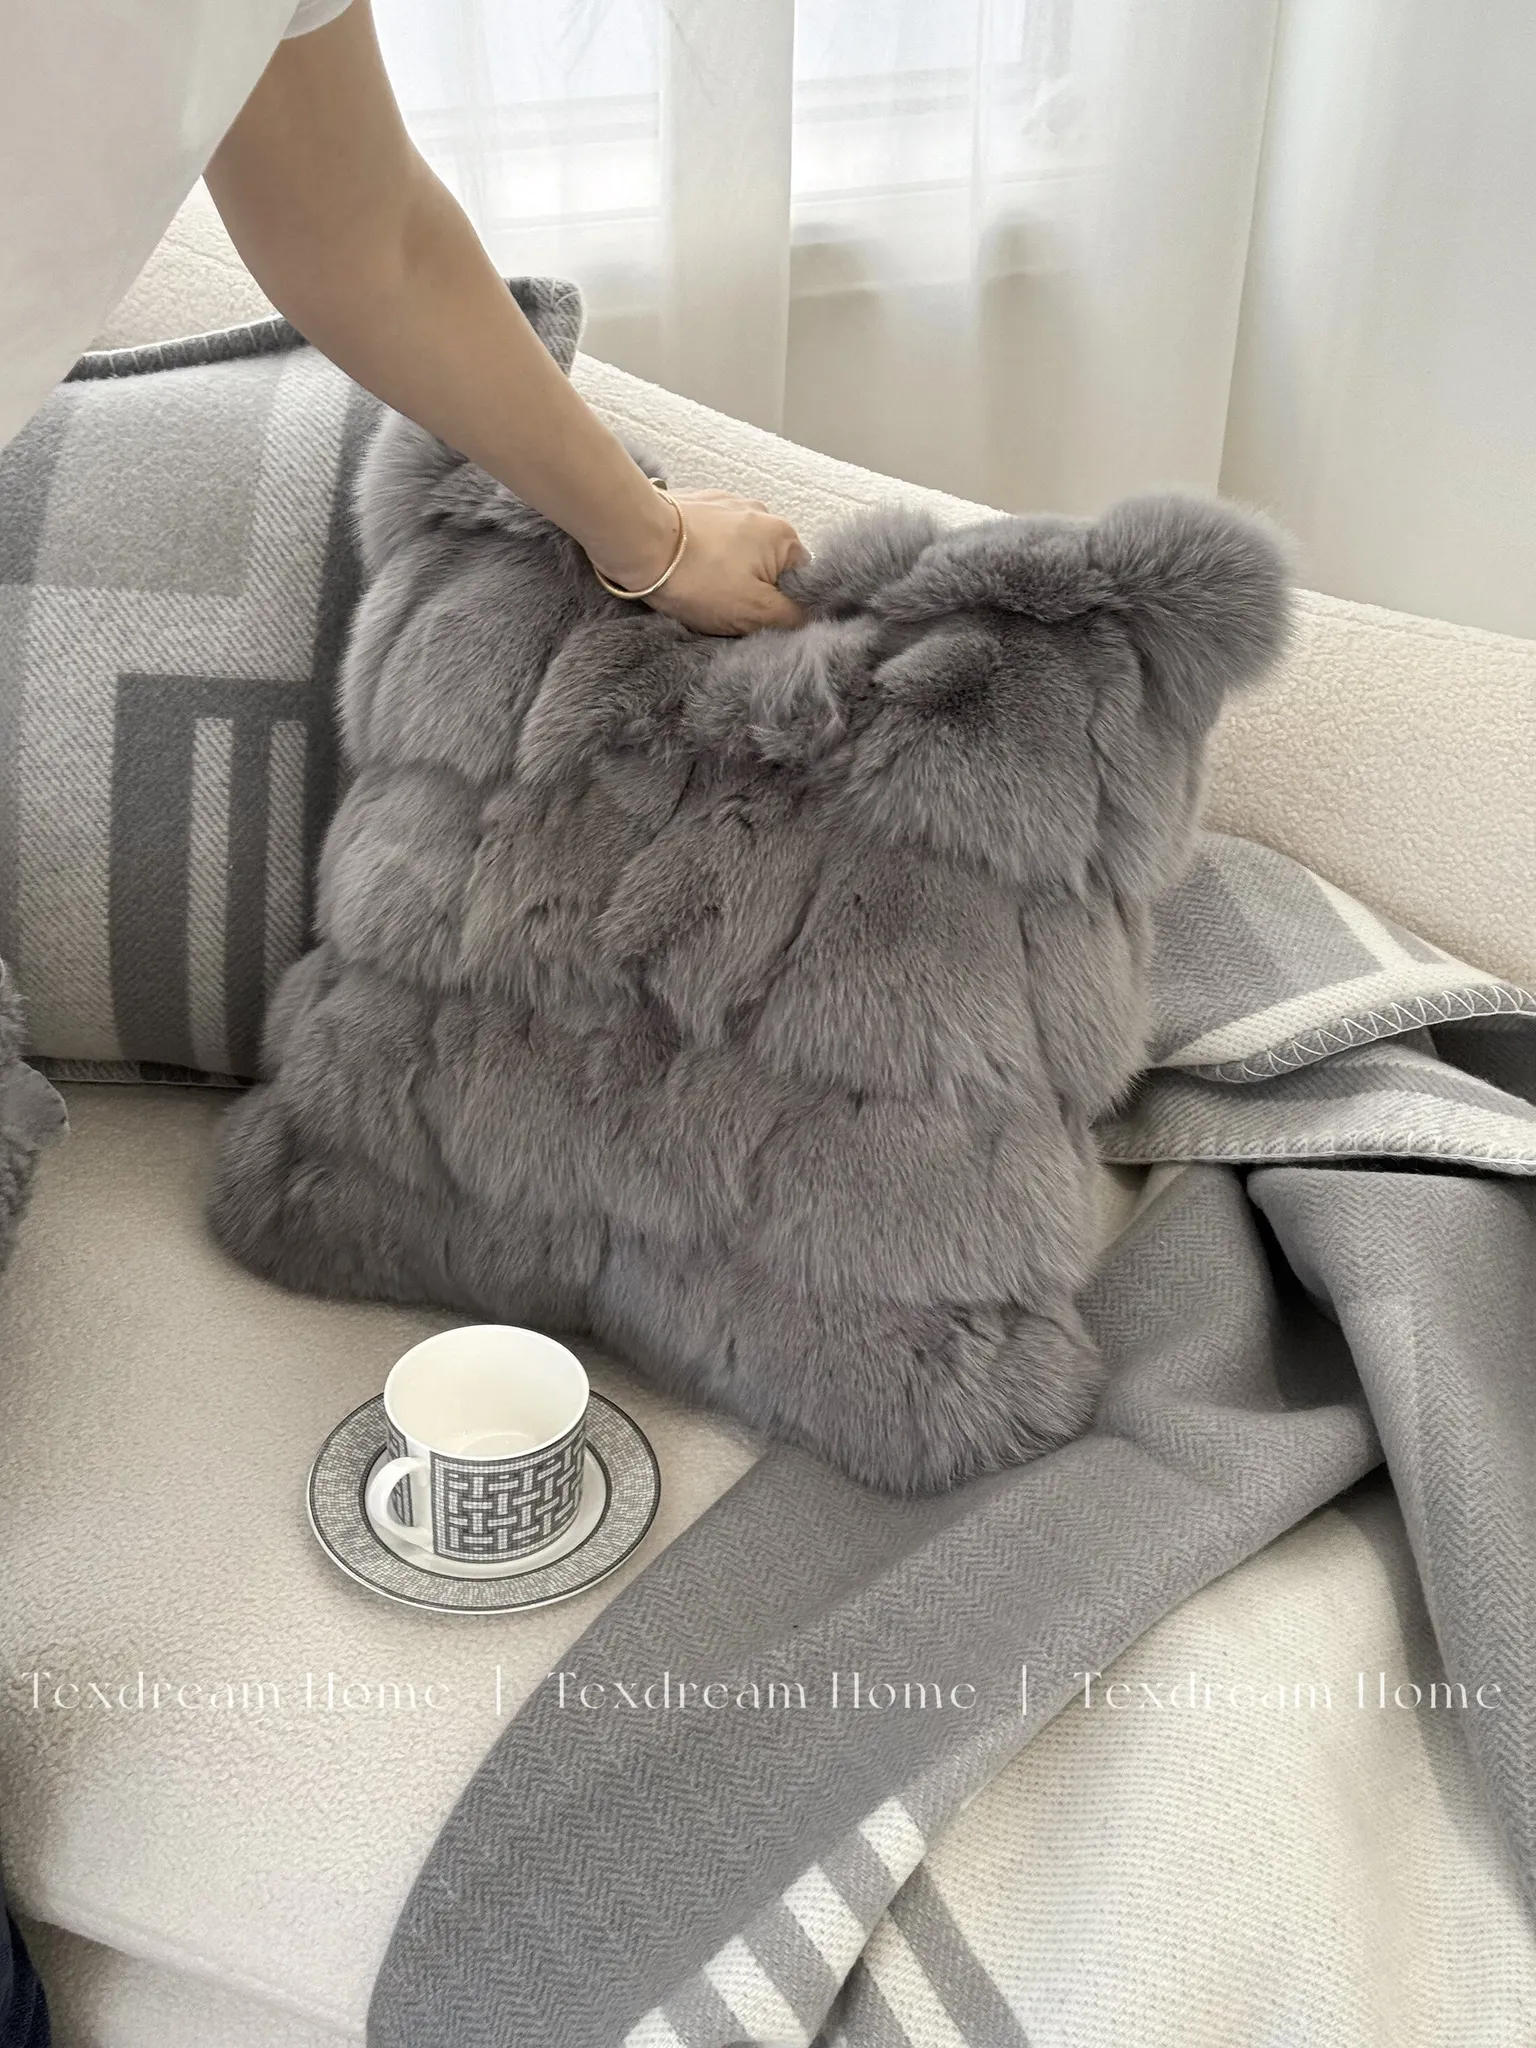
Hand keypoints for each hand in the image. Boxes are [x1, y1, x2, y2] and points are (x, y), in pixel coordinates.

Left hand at [641, 490, 809, 635]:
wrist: (637, 541)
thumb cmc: (697, 578)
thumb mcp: (755, 612)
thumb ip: (792, 617)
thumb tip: (807, 617)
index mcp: (783, 534)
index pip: (801, 579)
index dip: (783, 604)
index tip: (759, 618)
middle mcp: (760, 510)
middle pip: (768, 564)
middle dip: (752, 587)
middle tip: (725, 606)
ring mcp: (726, 503)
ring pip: (738, 551)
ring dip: (726, 570)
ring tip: (700, 585)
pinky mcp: (696, 503)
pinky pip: (711, 537)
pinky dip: (704, 554)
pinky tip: (686, 568)